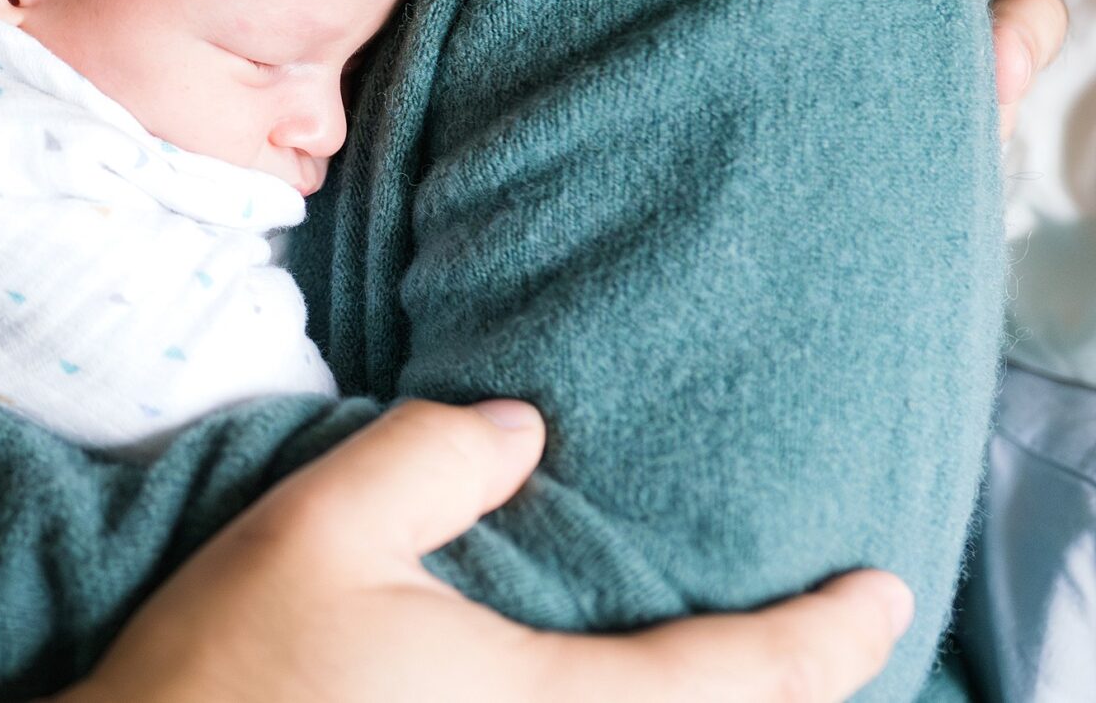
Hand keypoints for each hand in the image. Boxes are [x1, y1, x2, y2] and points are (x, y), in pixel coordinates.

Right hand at [62, 400, 913, 702]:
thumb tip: (528, 428)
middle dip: (801, 695)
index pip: (736, 682)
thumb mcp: (311, 528)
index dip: (825, 637)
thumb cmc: (223, 673)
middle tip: (843, 641)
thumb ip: (428, 459)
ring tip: (753, 678)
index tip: (879, 588)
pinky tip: (629, 702)